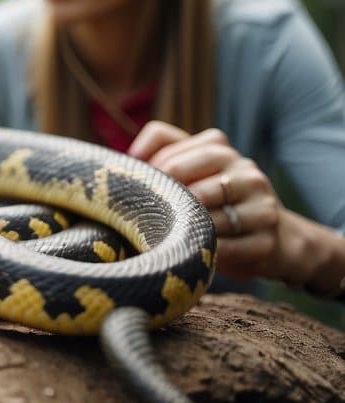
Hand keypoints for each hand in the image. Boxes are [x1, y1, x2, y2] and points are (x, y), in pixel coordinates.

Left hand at [128, 121, 280, 279]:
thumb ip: (163, 150)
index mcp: (218, 148)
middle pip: (188, 186)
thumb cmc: (214, 201)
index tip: (142, 196)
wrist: (271, 238)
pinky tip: (195, 254)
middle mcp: (245, 170)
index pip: (169, 158)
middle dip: (166, 206)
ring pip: (206, 217)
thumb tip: (131, 155)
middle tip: (154, 221)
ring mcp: (261, 205)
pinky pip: (224, 248)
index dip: (150, 182)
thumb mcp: (192, 169)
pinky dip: (204, 252)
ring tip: (174, 237)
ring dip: (184, 231)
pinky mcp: (266, 240)